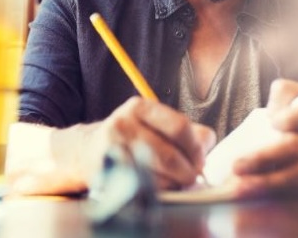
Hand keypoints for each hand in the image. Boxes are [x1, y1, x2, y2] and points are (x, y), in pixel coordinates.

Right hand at [84, 96, 215, 189]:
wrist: (90, 148)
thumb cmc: (133, 137)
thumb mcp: (157, 124)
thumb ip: (189, 131)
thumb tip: (207, 144)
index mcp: (141, 107)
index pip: (179, 126)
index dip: (195, 148)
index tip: (200, 160)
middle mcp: (123, 123)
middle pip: (168, 153)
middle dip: (187, 170)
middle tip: (191, 177)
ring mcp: (112, 147)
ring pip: (155, 174)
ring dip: (172, 183)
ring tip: (174, 181)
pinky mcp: (105, 171)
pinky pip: (139, 186)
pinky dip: (155, 190)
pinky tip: (157, 185)